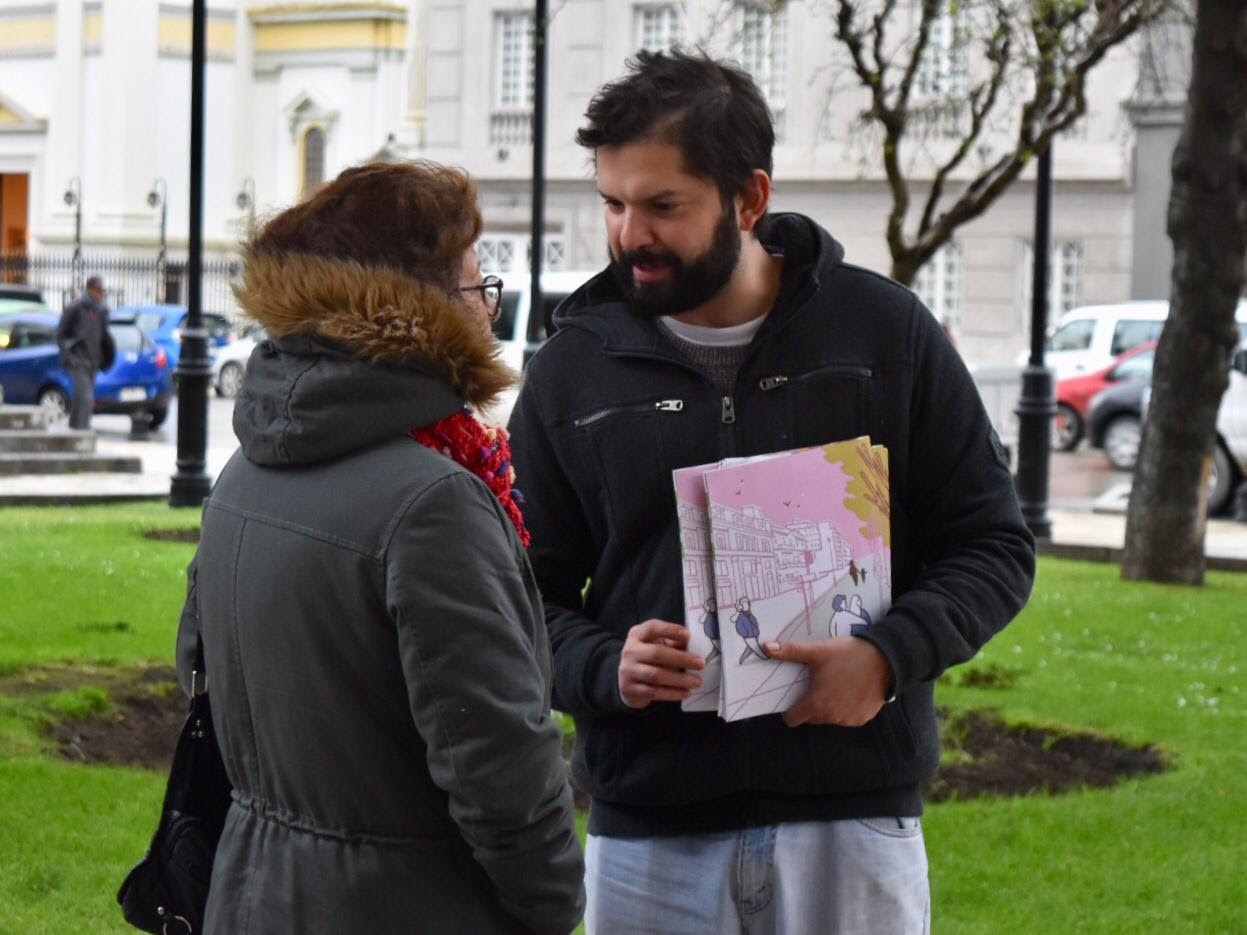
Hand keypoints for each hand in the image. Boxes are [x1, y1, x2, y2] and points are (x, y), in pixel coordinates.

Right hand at [618, 619, 704, 709]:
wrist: (627, 681)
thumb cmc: (648, 658)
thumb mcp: (658, 645)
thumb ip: (673, 643)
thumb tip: (694, 644)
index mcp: (637, 634)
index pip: (652, 628)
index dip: (670, 630)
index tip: (689, 636)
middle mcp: (630, 651)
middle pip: (656, 653)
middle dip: (681, 658)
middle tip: (701, 664)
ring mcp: (628, 671)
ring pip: (656, 675)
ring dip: (679, 679)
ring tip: (697, 682)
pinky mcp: (630, 689)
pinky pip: (653, 692)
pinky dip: (672, 693)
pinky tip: (685, 693)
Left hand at [763, 637, 891, 727]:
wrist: (886, 659)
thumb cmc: (849, 655)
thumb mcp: (818, 651)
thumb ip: (791, 652)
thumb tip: (765, 647)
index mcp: (817, 703)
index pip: (793, 719)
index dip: (791, 710)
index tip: (795, 696)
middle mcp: (832, 717)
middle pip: (811, 717)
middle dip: (810, 704)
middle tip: (817, 684)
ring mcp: (849, 720)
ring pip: (829, 717)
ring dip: (828, 706)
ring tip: (835, 684)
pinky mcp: (863, 718)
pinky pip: (847, 717)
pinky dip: (845, 707)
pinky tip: (851, 690)